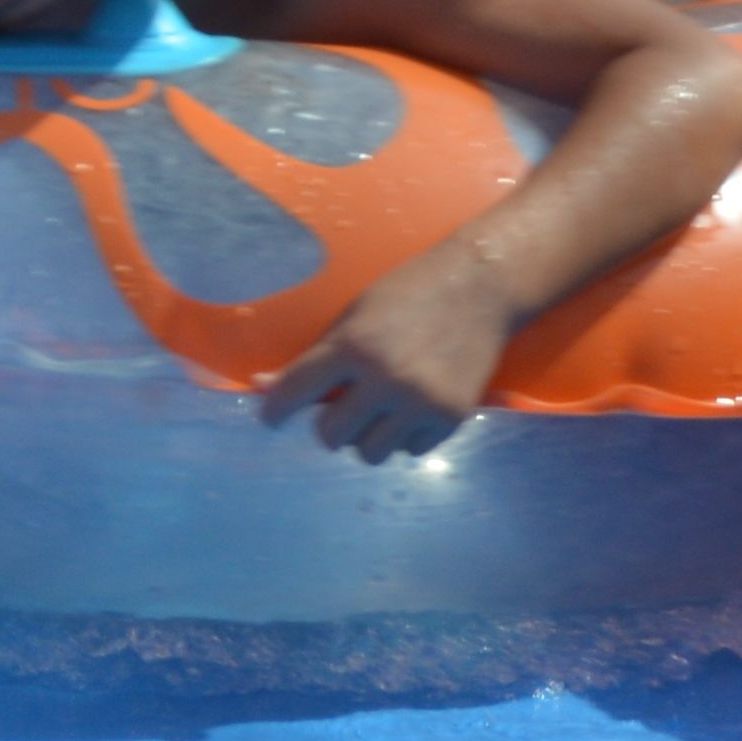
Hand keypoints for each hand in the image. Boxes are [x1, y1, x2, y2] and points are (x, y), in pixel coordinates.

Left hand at [261, 249, 519, 460]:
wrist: (479, 288)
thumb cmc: (407, 294)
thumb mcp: (355, 316)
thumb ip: (317, 357)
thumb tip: (262, 386)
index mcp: (353, 345)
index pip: (297, 390)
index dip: (275, 410)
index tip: (269, 420)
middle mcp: (384, 378)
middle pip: (332, 435)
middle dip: (332, 424)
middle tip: (344, 407)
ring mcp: (420, 402)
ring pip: (371, 453)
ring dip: (369, 436)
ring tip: (381, 409)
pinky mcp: (451, 418)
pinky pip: (410, 451)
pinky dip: (406, 436)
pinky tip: (415, 406)